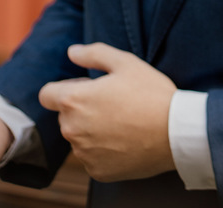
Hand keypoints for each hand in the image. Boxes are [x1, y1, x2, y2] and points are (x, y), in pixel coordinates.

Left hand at [38, 43, 176, 181]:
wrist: (176, 132)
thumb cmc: (151, 93)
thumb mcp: (127, 63)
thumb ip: (94, 54)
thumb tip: (72, 52)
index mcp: (74, 100)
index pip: (46, 94)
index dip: (65, 88)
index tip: (87, 89)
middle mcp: (71, 129)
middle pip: (65, 116)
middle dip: (81, 109)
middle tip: (113, 103)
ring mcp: (83, 152)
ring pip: (78, 137)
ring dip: (91, 130)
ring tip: (123, 123)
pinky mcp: (96, 170)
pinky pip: (92, 157)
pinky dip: (103, 150)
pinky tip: (125, 141)